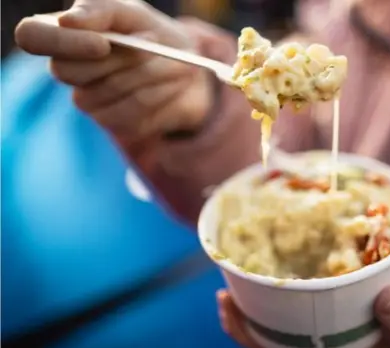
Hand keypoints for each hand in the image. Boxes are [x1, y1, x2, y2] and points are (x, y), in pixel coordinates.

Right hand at [14, 0, 233, 138]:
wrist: (188, 67)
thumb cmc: (151, 34)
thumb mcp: (132, 13)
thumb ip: (102, 10)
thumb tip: (70, 21)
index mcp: (63, 36)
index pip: (31, 36)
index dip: (61, 42)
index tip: (103, 43)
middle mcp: (68, 72)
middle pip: (70, 71)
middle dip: (119, 56)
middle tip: (153, 41)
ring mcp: (90, 103)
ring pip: (111, 89)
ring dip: (152, 71)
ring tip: (175, 61)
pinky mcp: (118, 125)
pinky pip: (136, 110)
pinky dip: (162, 91)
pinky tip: (174, 82)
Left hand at [217, 286, 389, 347]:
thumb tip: (387, 300)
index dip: (249, 337)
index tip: (229, 307)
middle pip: (267, 341)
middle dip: (242, 319)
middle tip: (223, 293)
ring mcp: (318, 337)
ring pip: (276, 326)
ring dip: (255, 304)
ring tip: (237, 276)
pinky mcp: (325, 319)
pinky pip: (292, 311)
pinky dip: (278, 293)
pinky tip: (268, 273)